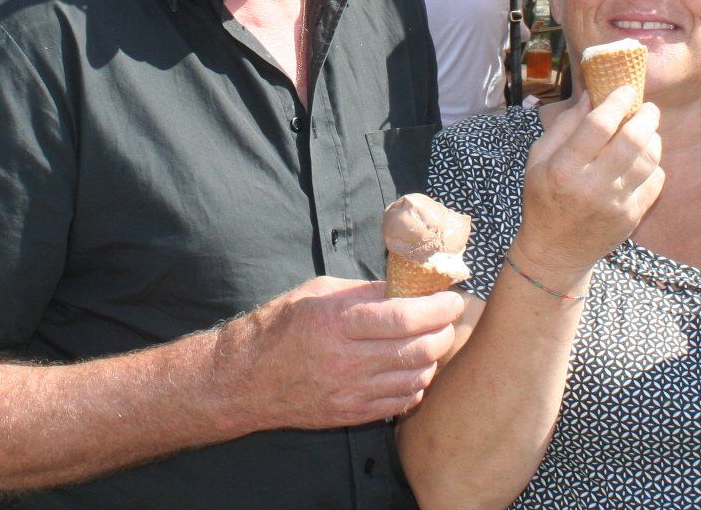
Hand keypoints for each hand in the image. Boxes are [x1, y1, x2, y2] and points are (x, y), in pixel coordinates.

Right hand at [214, 277, 465, 431]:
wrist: (248, 378)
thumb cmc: (280, 327)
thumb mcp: (318, 293)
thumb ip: (363, 292)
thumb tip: (404, 287)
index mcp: (338, 323)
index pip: (404, 317)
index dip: (437, 308)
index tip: (452, 298)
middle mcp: (347, 360)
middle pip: (418, 350)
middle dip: (443, 332)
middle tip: (446, 319)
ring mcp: (351, 392)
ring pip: (416, 378)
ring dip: (432, 358)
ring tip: (429, 341)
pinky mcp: (352, 413)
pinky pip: (401, 402)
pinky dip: (416, 384)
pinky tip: (410, 368)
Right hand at [513, 87, 663, 275]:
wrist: (556, 251)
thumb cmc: (543, 198)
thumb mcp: (538, 160)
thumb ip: (563, 126)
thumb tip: (590, 95)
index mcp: (564, 168)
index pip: (598, 126)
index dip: (615, 102)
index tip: (624, 89)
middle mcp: (592, 186)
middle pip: (631, 140)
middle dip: (645, 116)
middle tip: (647, 107)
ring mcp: (615, 203)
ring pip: (649, 159)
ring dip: (653, 138)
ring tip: (647, 130)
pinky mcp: (632, 216)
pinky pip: (655, 181)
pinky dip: (654, 164)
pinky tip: (643, 159)